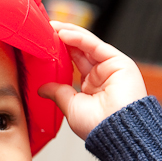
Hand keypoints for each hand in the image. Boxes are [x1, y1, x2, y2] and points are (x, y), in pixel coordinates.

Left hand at [39, 21, 146, 139]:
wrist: (117, 133)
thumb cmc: (98, 127)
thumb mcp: (71, 107)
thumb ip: (58, 93)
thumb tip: (42, 88)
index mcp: (92, 88)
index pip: (73, 63)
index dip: (58, 53)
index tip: (42, 46)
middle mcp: (102, 75)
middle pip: (80, 51)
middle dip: (62, 39)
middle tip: (44, 30)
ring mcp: (111, 67)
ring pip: (87, 45)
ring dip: (69, 34)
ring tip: (51, 27)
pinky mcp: (119, 62)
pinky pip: (95, 46)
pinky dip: (79, 38)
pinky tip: (63, 33)